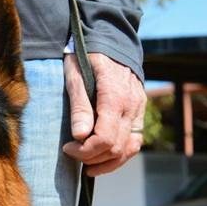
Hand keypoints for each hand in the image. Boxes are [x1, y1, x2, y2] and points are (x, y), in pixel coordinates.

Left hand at [62, 52, 146, 176]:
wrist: (109, 40)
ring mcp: (139, 109)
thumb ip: (79, 106)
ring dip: (108, 162)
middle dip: (92, 157)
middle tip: (71, 153)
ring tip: (86, 165)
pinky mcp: (139, 112)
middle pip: (117, 147)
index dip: (85, 150)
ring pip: (129, 148)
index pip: (105, 137)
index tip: (67, 147)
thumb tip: (80, 135)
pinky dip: (120, 154)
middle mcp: (132, 105)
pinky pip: (135, 141)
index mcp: (115, 96)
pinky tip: (102, 158)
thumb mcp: (75, 76)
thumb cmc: (85, 56)